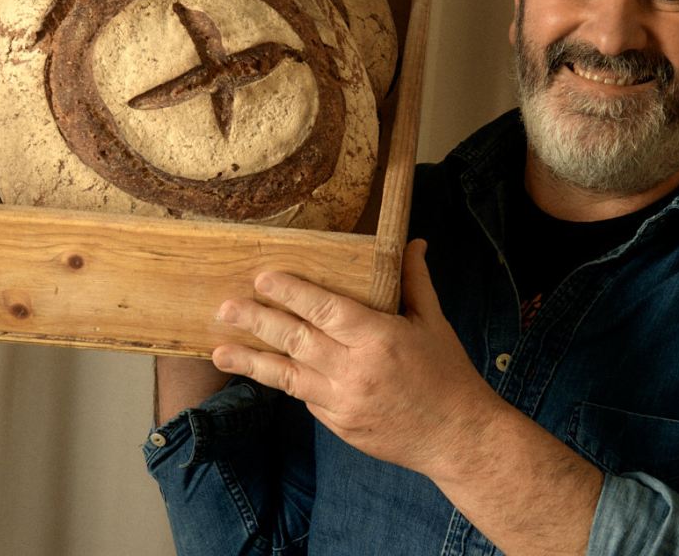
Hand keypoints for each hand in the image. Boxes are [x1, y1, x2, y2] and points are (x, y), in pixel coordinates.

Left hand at [211, 239, 506, 476]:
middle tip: (226, 307)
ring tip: (220, 351)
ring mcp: (343, 402)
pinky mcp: (339, 426)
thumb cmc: (448, 375)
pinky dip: (289, 383)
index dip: (291, 292)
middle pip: (295, 340)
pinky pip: (306, 399)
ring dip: (251, 362)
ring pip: (286, 377)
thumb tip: (412, 242)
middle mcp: (355, 370)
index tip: (262, 278)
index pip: (324, 309)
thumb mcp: (434, 322)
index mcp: (379, 337)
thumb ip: (414, 282)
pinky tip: (269, 371)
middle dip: (257, 322)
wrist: (458, 437)